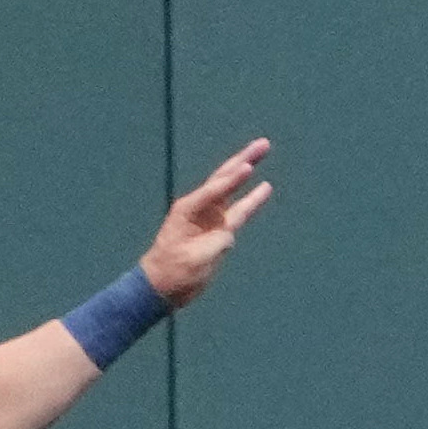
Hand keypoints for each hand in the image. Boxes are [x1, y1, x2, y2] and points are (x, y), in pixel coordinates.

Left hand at [140, 138, 273, 305]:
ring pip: (232, 188)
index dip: (233, 180)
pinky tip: (265, 187)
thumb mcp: (196, 259)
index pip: (215, 190)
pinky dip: (251, 199)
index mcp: (188, 210)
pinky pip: (239, 210)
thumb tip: (228, 234)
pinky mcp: (218, 229)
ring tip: (263, 151)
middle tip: (263, 143)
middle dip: (243, 159)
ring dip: (247, 170)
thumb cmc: (174, 271)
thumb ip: (216, 244)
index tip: (248, 168)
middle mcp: (199, 207)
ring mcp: (210, 217)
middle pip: (224, 177)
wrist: (162, 285)